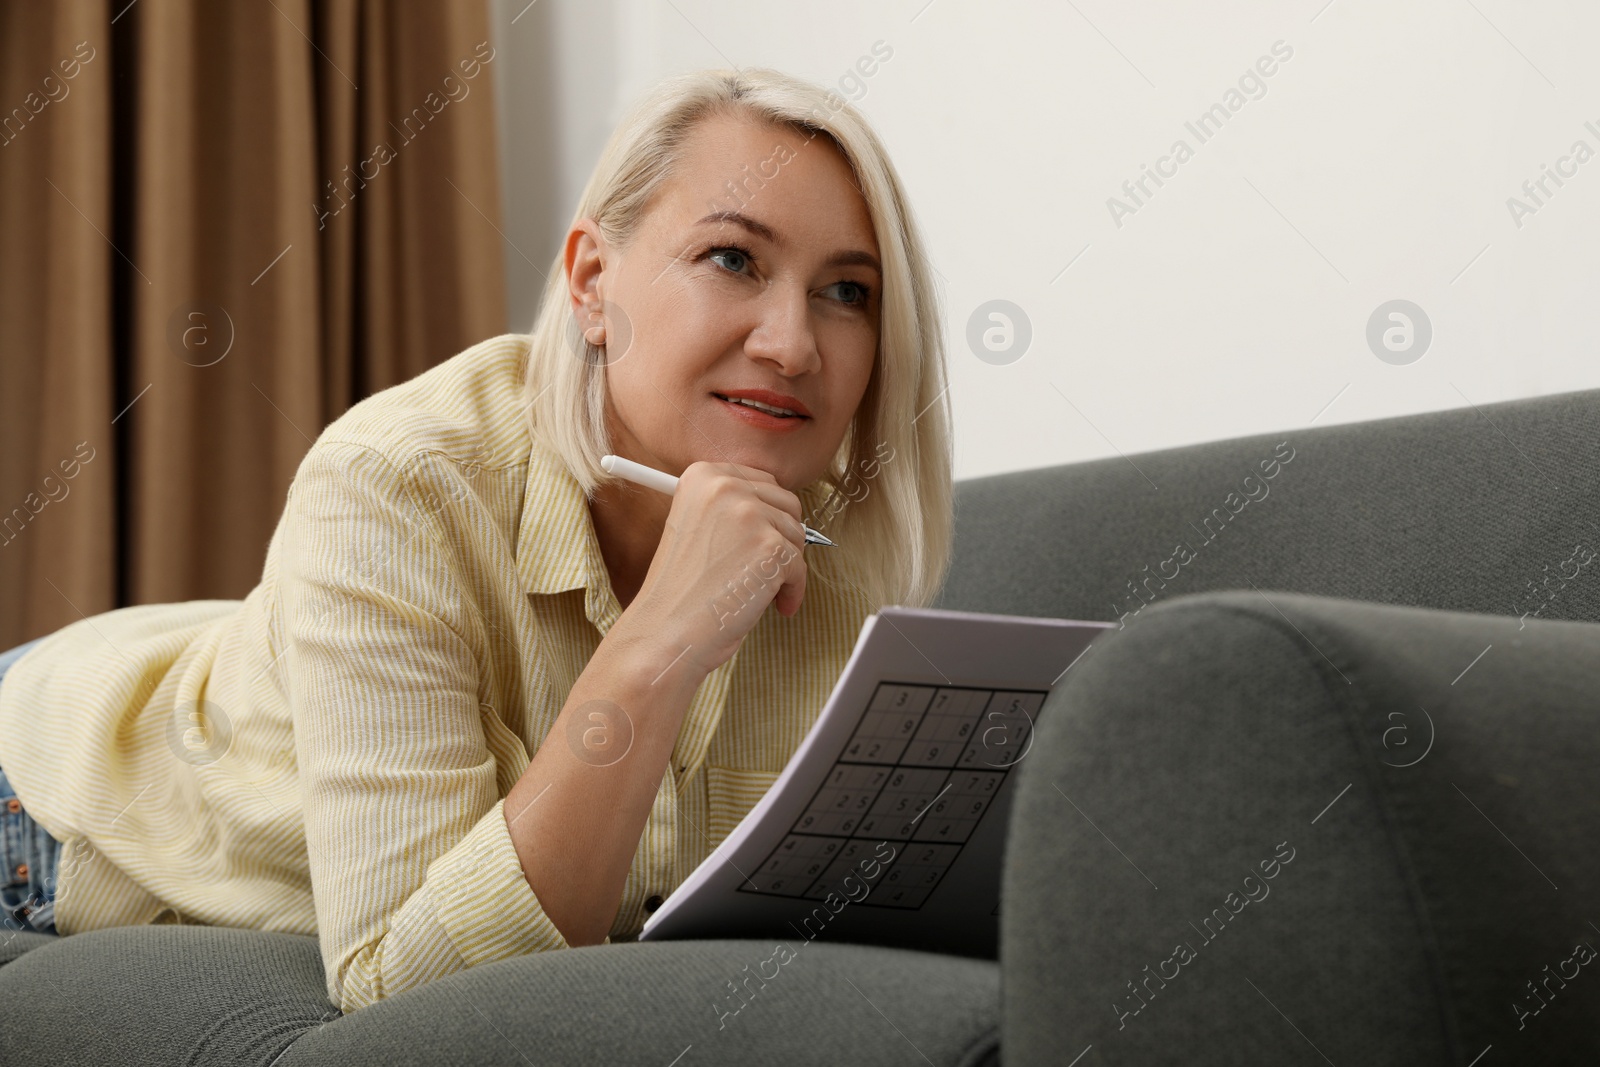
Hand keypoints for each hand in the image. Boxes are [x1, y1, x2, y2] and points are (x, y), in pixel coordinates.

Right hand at [619, 461, 807, 675]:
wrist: (666, 631)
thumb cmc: (680, 590)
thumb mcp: (695, 526)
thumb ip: (730, 508)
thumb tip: (776, 508)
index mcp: (702, 476)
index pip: (762, 482)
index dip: (767, 515)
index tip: (761, 539)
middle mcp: (725, 486)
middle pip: (787, 503)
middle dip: (782, 537)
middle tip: (764, 567)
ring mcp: (750, 515)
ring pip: (797, 534)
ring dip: (786, 566)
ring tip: (759, 588)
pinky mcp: (770, 547)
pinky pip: (800, 566)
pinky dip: (792, 591)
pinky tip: (774, 605)